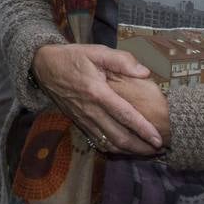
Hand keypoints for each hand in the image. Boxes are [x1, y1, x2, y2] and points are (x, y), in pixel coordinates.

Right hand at [31, 44, 162, 154]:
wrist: (44, 66)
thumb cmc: (73, 57)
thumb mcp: (96, 51)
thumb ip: (121, 61)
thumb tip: (145, 73)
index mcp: (97, 92)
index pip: (124, 115)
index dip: (143, 129)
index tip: (158, 139)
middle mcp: (90, 110)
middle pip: (118, 137)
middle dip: (140, 147)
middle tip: (158, 150)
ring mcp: (83, 119)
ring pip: (108, 143)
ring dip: (128, 151)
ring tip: (146, 152)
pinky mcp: (78, 123)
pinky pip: (98, 142)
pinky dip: (113, 149)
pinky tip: (125, 148)